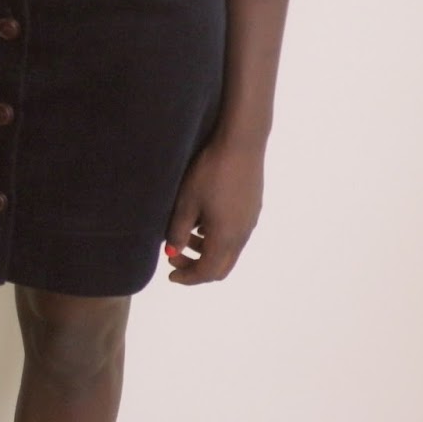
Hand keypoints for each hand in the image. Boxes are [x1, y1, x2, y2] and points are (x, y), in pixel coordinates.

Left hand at [164, 140, 263, 284]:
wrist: (242, 144)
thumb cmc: (210, 173)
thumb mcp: (187, 202)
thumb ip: (177, 231)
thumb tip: (171, 253)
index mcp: (226, 238)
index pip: (207, 272)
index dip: (187, 277)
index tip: (169, 273)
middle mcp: (242, 235)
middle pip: (221, 267)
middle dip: (196, 267)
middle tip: (175, 256)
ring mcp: (250, 222)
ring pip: (229, 250)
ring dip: (206, 250)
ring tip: (185, 232)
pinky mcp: (253, 208)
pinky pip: (235, 235)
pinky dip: (217, 237)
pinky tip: (203, 218)